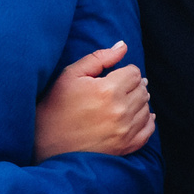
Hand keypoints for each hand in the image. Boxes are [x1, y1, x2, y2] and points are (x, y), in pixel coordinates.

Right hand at [34, 41, 153, 160]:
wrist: (45, 145)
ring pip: (146, 108)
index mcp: (107, 90)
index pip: (134, 72)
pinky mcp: (126, 147)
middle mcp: (120, 110)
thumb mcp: (70, 76)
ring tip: (122, 103)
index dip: (124, 72)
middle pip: (142, 89)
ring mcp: (125, 131)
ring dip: (138, 102)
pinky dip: (146, 121)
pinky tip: (135, 116)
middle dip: (132, 86)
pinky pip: (148, 129)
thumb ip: (99, 58)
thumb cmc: (55, 107)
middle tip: (118, 89)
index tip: (114, 77)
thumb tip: (123, 46)